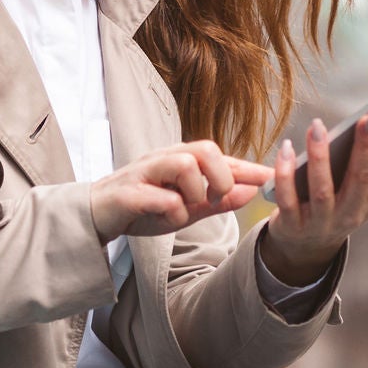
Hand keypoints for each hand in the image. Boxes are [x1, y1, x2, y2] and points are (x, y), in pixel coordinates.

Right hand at [89, 141, 273, 240]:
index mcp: (180, 159)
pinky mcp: (129, 192)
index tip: (271, 177)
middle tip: (214, 200)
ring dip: (193, 193)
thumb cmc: (143, 208)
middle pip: (205, 149)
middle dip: (220, 178)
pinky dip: (171, 211)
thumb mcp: (187, 208)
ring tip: (185, 209)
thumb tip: (251, 191)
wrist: (96, 216)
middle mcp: (164, 158)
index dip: (247, 167)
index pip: (220, 157)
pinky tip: (165, 218)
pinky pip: (161, 197)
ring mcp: (145, 172)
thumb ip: (218, 201)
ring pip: (184, 165)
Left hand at [262, 114, 367, 283]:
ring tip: (317, 126)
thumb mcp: (360, 190)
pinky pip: (288, 199)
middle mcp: (351, 216)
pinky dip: (285, 174)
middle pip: (360, 179)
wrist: (303, 245)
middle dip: (366, 147)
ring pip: (322, 190)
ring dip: (320, 156)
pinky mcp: (292, 226)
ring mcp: (321, 223)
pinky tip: (286, 148)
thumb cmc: (335, 202)